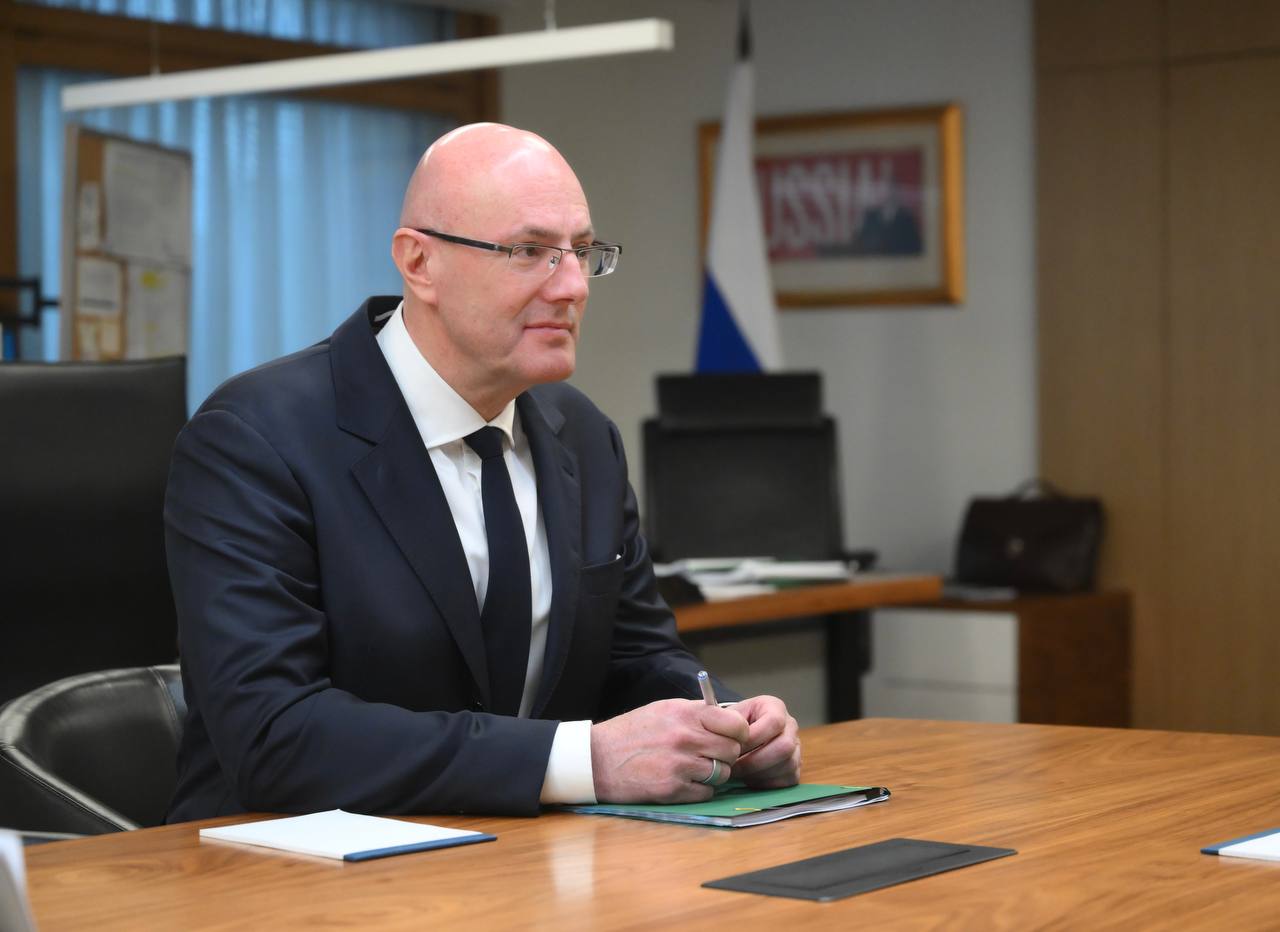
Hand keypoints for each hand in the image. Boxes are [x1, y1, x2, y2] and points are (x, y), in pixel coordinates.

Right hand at [590, 699, 749, 802]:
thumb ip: (695, 713)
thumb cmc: (632, 732)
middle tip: (711, 754)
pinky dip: (700, 789)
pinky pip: (706, 792)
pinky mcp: (673, 789)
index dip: (739, 732)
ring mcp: (680, 765)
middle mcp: (686, 738)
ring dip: (714, 773)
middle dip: (726, 754)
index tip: (733, 736)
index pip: (735, 724)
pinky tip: (684, 781)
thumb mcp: (663, 709)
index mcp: (686, 714)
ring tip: (694, 768)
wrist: (598, 758)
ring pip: (722, 773)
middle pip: (732, 751)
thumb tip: (728, 719)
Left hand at [726, 695, 800, 788]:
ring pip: (786, 766)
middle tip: (733, 767)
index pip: (774, 722)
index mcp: (775, 708)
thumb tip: (727, 743)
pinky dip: (765, 783)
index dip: (754, 738)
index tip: (733, 748)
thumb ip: (730, 724)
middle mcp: (790, 727)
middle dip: (755, 761)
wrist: (739, 736)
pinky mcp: (794, 770)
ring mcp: (796, 749)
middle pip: (785, 746)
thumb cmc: (733, 725)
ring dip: (758, 773)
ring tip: (738, 773)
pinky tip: (748, 778)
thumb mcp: (730, 716)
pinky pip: (786, 781)